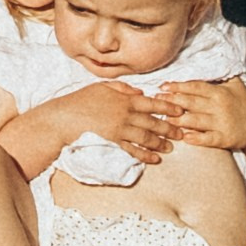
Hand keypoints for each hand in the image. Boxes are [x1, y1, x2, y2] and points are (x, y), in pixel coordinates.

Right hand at [58, 80, 182, 165]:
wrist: (63, 118)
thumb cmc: (80, 100)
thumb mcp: (101, 86)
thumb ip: (123, 88)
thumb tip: (141, 93)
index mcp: (124, 99)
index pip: (152, 103)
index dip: (168, 108)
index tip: (180, 111)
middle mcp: (126, 115)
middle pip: (153, 122)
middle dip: (169, 128)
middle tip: (181, 133)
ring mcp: (120, 130)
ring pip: (146, 137)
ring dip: (160, 143)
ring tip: (170, 147)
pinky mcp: (113, 143)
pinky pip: (133, 150)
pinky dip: (145, 155)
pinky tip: (154, 159)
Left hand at [161, 79, 245, 169]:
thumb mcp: (237, 86)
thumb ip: (224, 75)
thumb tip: (216, 56)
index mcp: (220, 92)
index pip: (195, 87)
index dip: (178, 86)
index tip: (163, 86)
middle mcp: (220, 106)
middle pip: (191, 102)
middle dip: (172, 101)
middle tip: (156, 100)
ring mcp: (222, 123)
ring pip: (196, 120)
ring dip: (178, 120)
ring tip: (163, 118)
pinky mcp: (225, 138)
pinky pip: (208, 139)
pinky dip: (195, 138)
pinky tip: (184, 137)